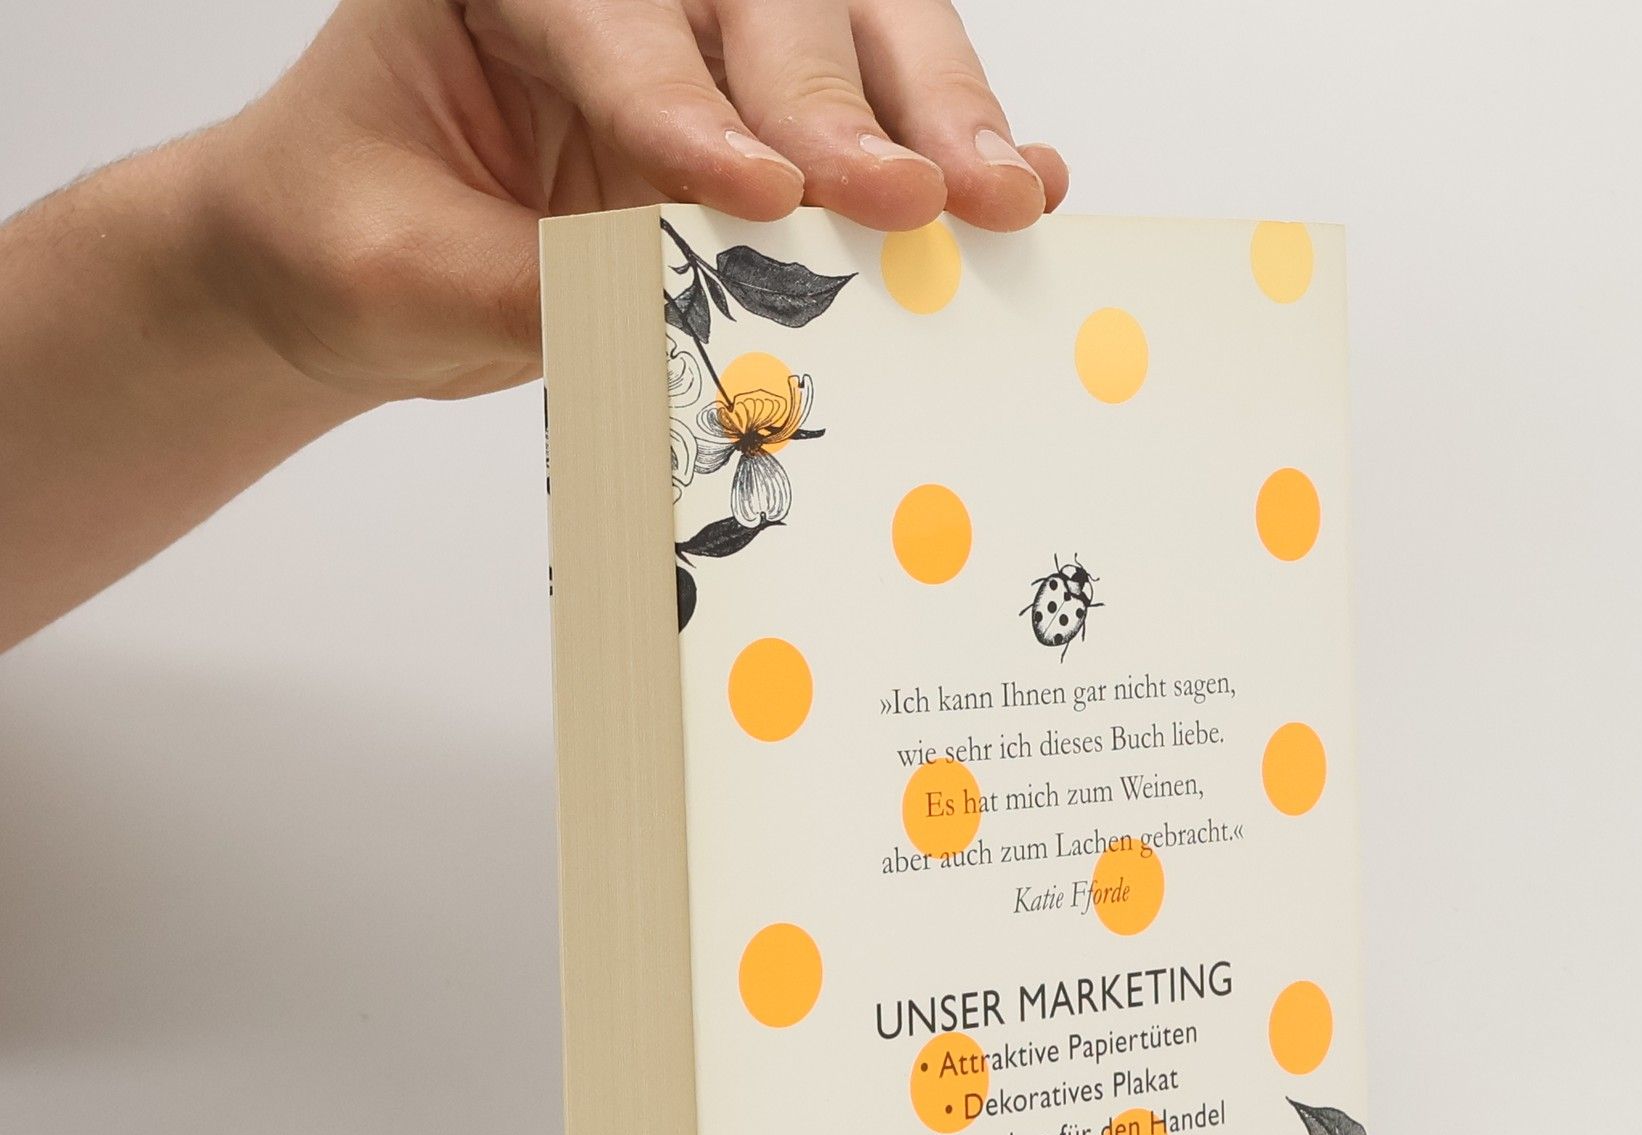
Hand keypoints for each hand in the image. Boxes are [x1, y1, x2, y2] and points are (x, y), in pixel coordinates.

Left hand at [201, 0, 1068, 402]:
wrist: (356, 258)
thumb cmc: (351, 235)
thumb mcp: (394, 274)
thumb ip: (519, 289)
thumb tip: (668, 324)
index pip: (611, 23)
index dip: (686, 112)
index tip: (760, 200)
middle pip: (767, 4)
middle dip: (845, 107)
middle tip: (915, 198)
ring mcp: (709, 47)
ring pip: (853, 33)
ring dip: (936, 115)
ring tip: (1000, 197)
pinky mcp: (767, 125)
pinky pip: (877, 116)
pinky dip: (948, 149)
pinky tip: (1020, 189)